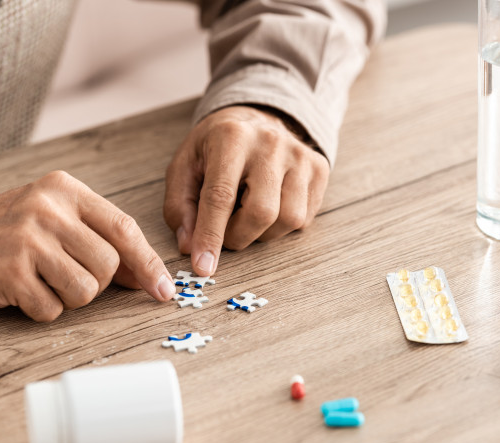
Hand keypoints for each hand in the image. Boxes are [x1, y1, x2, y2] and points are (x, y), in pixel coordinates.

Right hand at [0, 171, 174, 321]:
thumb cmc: (19, 231)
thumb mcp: (60, 219)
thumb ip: (102, 240)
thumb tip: (147, 278)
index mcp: (66, 190)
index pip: (123, 228)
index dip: (148, 263)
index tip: (164, 289)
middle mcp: (48, 210)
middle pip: (107, 264)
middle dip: (98, 281)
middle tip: (69, 273)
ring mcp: (27, 240)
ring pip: (85, 290)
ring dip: (71, 297)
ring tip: (47, 280)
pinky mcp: (10, 273)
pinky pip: (52, 309)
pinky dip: (44, 309)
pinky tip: (25, 290)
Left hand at [164, 106, 328, 276]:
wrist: (256, 118)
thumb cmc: (215, 148)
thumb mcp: (184, 167)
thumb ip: (180, 207)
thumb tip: (188, 246)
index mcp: (231, 138)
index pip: (221, 196)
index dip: (210, 236)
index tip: (202, 267)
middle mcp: (270, 143)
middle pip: (261, 212)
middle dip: (238, 237)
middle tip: (225, 232)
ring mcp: (300, 156)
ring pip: (288, 219)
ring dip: (262, 233)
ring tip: (246, 215)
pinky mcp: (319, 169)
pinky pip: (304, 219)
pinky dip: (280, 226)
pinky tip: (268, 207)